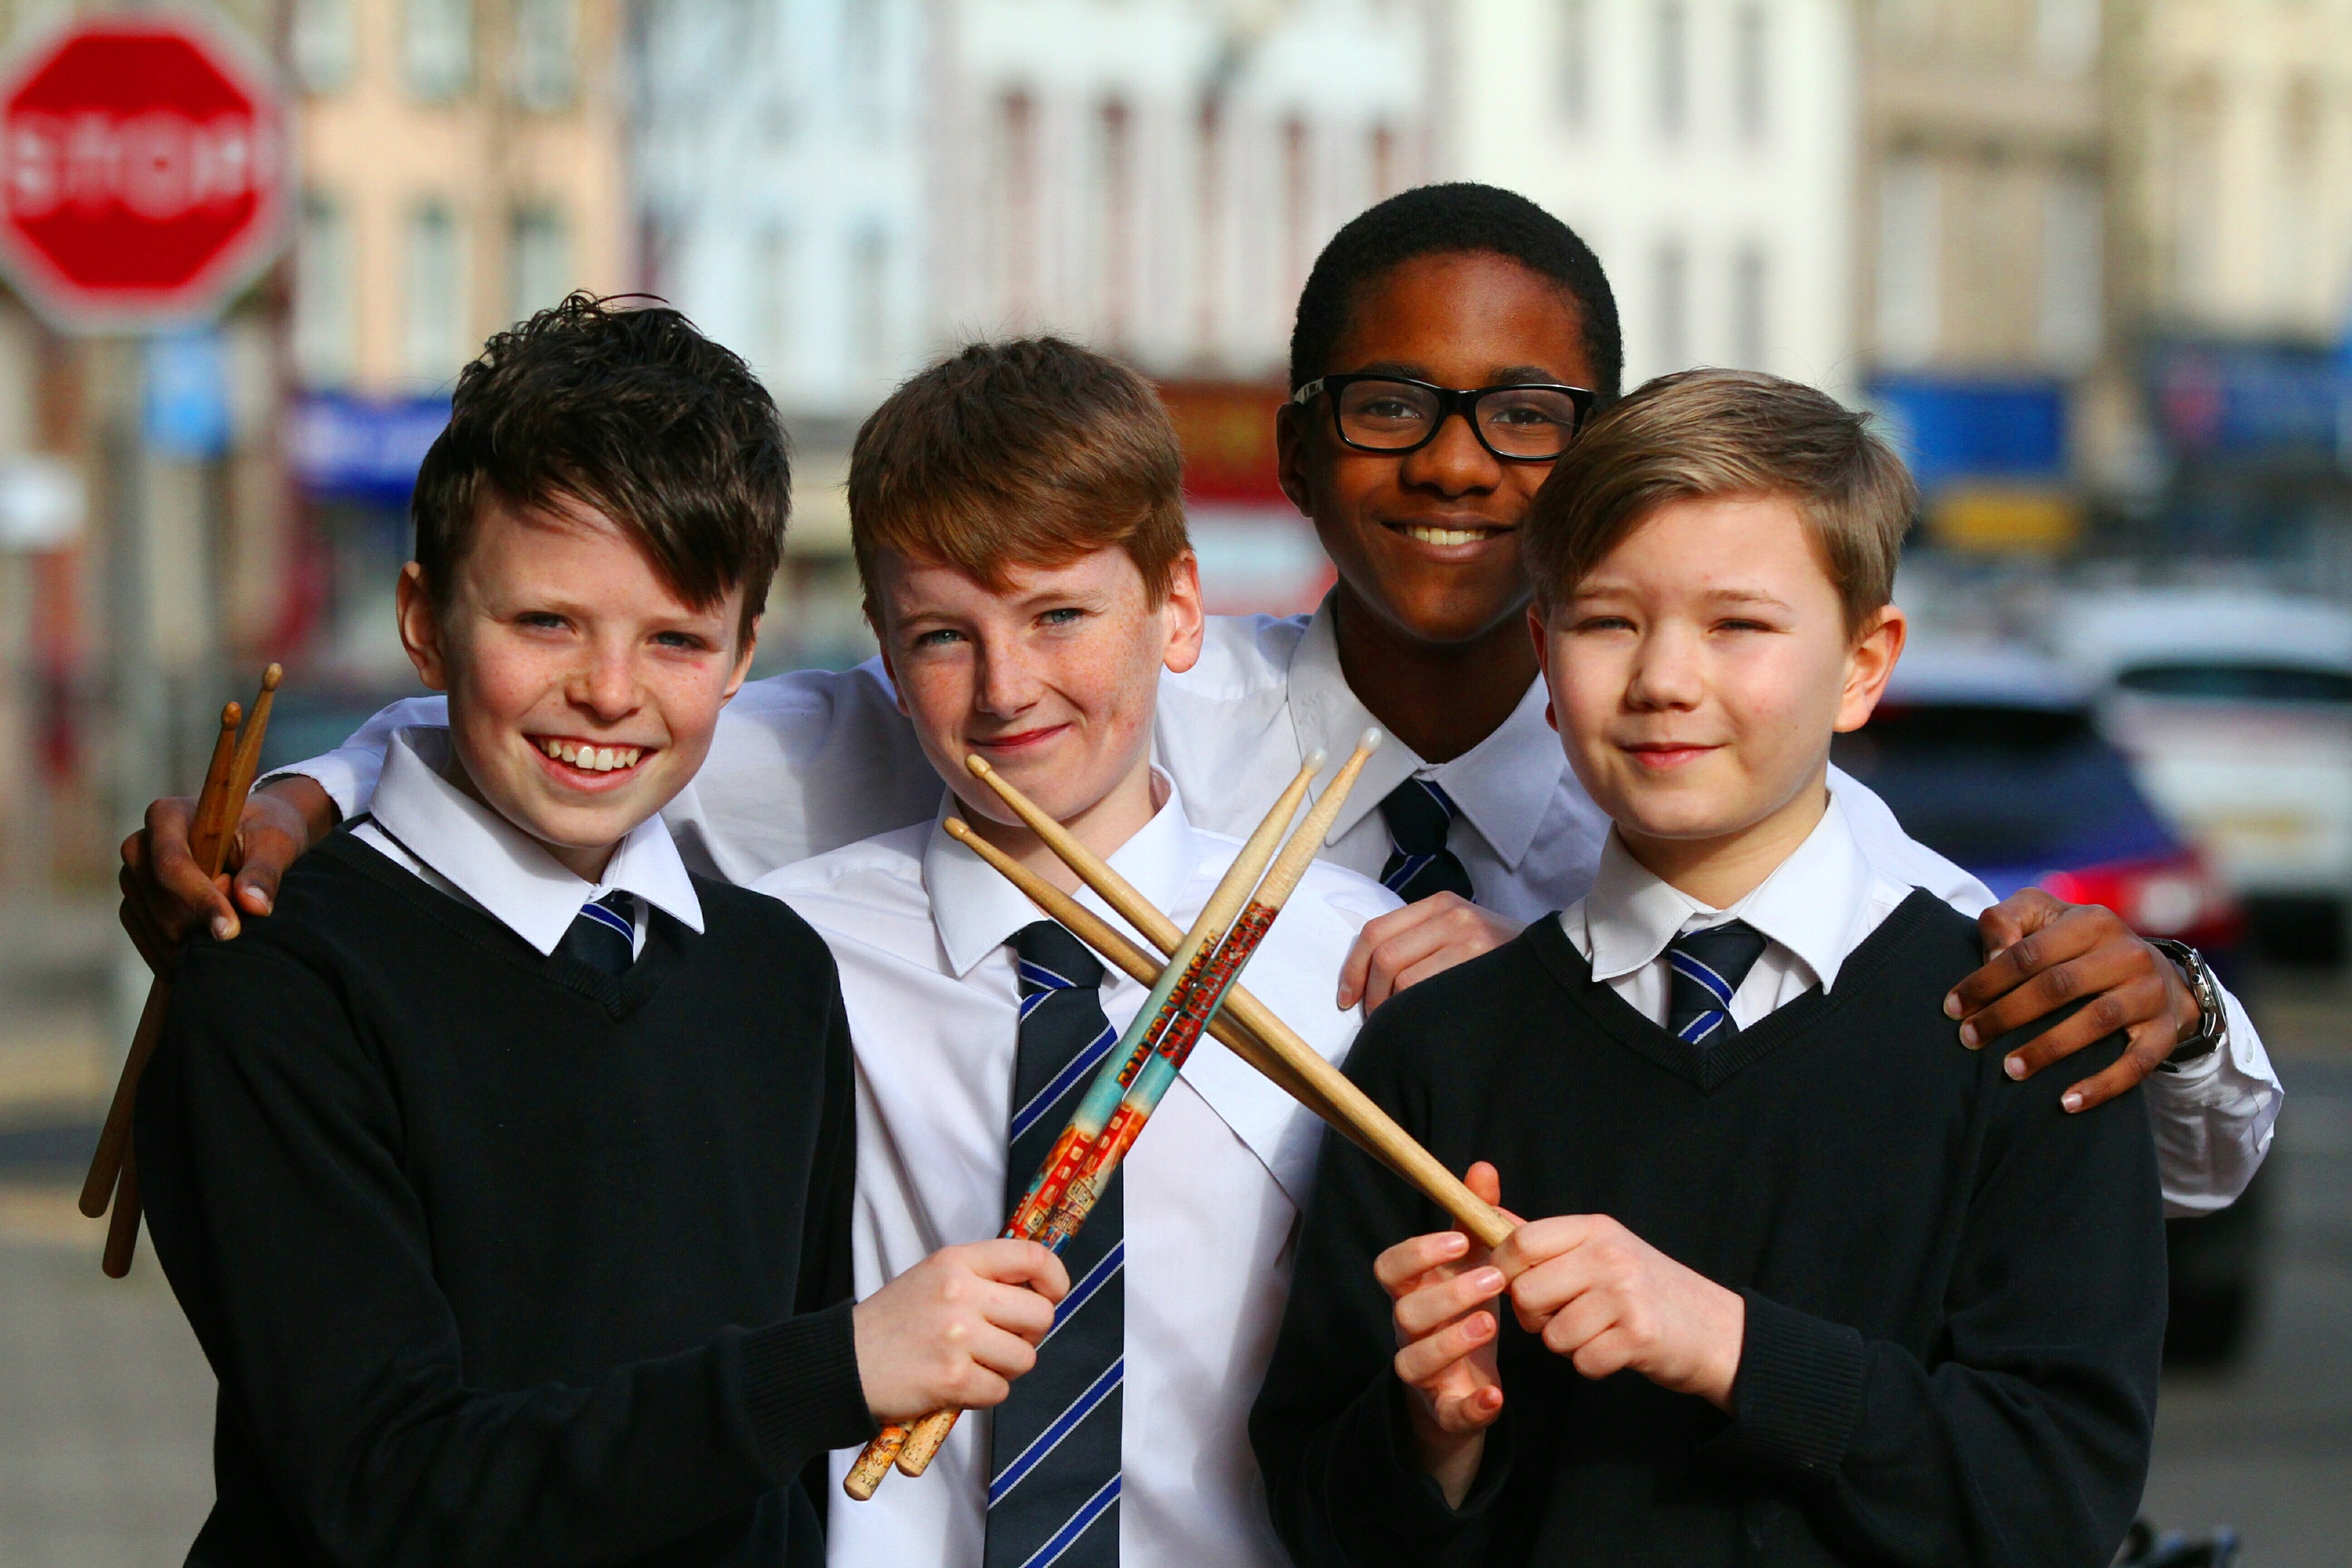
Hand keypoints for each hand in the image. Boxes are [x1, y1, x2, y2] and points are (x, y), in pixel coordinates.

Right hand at [117, 778, 332, 971]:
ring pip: (153, 926)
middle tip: (241, 917)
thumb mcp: (276, 842)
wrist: (254, 835)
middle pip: (160, 902)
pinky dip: (178, 955)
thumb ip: (265, 871)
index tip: (230, 931)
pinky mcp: (135, 904)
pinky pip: (147, 939)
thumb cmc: (266, 831)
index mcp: (167, 815)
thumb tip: (254, 906)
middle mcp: (140, 845)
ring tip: (228, 919)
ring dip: (194, 940)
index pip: (172, 865)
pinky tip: (206, 956)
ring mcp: (133, 878)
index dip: (200, 901)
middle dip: (202, 923)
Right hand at [850, 1239, 1068, 1423]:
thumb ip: (982, 1278)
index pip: (1032, 1256)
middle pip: (1040, 1315)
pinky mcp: (953, 1378)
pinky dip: (984, 1393)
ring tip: (973, 1362)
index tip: (1052, 1295)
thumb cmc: (893, 1322)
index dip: (1055, 1279)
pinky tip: (957, 1383)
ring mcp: (958, 1336)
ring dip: (1005, 1368)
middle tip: (1002, 1340)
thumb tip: (1037, 1293)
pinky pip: (999, 1390)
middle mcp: (960, 1293)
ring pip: (1025, 1358)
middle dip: (1029, 1335)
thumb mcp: (934, 1278)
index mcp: (957, 1261)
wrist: (844, 1363)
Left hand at [1338, 893, 1524, 1011]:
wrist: (1556, 960)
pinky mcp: (1483, 965)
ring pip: (1405, 979)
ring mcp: (1471, 940)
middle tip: (1376, 1019)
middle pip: (1385, 957)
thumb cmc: (1497, 955)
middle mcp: (1453, 916)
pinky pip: (1430, 994)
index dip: (1353, 969)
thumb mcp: (1458, 933)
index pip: (1375, 932)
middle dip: (1372, 996)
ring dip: (1393, 1009)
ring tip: (1401, 1023)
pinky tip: (1423, 1024)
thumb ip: (1417, 942)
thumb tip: (1365, 978)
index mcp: (1439, 905)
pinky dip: (1416, 1014)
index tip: (1348, 997)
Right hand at [1377, 1161, 1514, 1506]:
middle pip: (1406, 1312)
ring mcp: (1423, 1375)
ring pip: (1414, 1361)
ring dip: (1451, 1341)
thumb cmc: (1463, 1315)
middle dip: (1448, 1293)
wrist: (1462, 1389)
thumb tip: (1482, 1167)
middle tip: (1495, 1280)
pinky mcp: (1445, 1412)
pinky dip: (1471, 1407)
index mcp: (1412, 1292)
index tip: (1459, 1241)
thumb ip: (1475, 1221)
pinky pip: (1449, 1413)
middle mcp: (1408, 1333)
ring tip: (1491, 1323)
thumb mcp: (1470, 1267)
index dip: (1418, 1253)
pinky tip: (1496, 1396)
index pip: (1390, 1268)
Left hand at [1493, 1213, 1743, 1410]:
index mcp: (1595, 1228)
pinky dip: (1593, 1364)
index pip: (1519, 1242)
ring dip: (1567, 1344)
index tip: (1515, 1285)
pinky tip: (1617, 1349)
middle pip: (1525, 1293)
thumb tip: (1485, 1217)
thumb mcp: (1598, 1249)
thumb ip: (1543, 1239)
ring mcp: (1626, 1294)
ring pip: (1551, 1334)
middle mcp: (1610, 1254)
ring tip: (1599, 1330)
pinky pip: (1582, 1362)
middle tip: (1564, 1315)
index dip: (1504, 1270)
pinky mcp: (1640, 1335)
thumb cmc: (1644, 1289)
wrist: (1715, 1329)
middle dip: (1535, 1317)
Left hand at [1943, 888, 2200, 1113]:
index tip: (1953, 1007)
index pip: (2028, 952)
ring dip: (2048, 1049)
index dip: (1986, 981)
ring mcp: (2151, 993)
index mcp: (2092, 921)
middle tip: (1969, 1038)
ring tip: (2009, 1070)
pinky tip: (2066, 1103)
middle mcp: (2128, 953)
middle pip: (2058, 986)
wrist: (2157, 971)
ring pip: (2096, 1022)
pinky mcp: (2165, 1032)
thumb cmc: (2076, 943)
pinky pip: (2137, 1064)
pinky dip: (2102, 1085)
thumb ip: (2006, 921)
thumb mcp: (2043, 915)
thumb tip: (1990, 957)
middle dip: (2007, 1015)